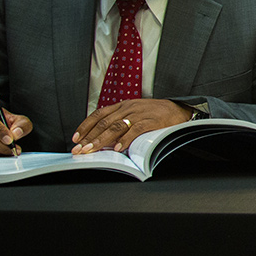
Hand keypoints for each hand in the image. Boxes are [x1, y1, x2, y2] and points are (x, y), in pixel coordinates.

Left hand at [71, 99, 191, 153]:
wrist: (179, 109)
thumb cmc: (156, 114)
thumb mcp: (135, 113)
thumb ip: (121, 122)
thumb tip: (105, 139)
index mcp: (123, 105)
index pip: (99, 114)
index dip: (86, 126)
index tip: (76, 138)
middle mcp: (128, 107)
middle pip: (104, 122)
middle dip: (90, 137)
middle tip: (80, 149)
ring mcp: (140, 113)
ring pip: (116, 126)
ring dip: (102, 139)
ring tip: (92, 150)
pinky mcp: (151, 120)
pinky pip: (135, 129)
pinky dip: (125, 139)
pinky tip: (117, 148)